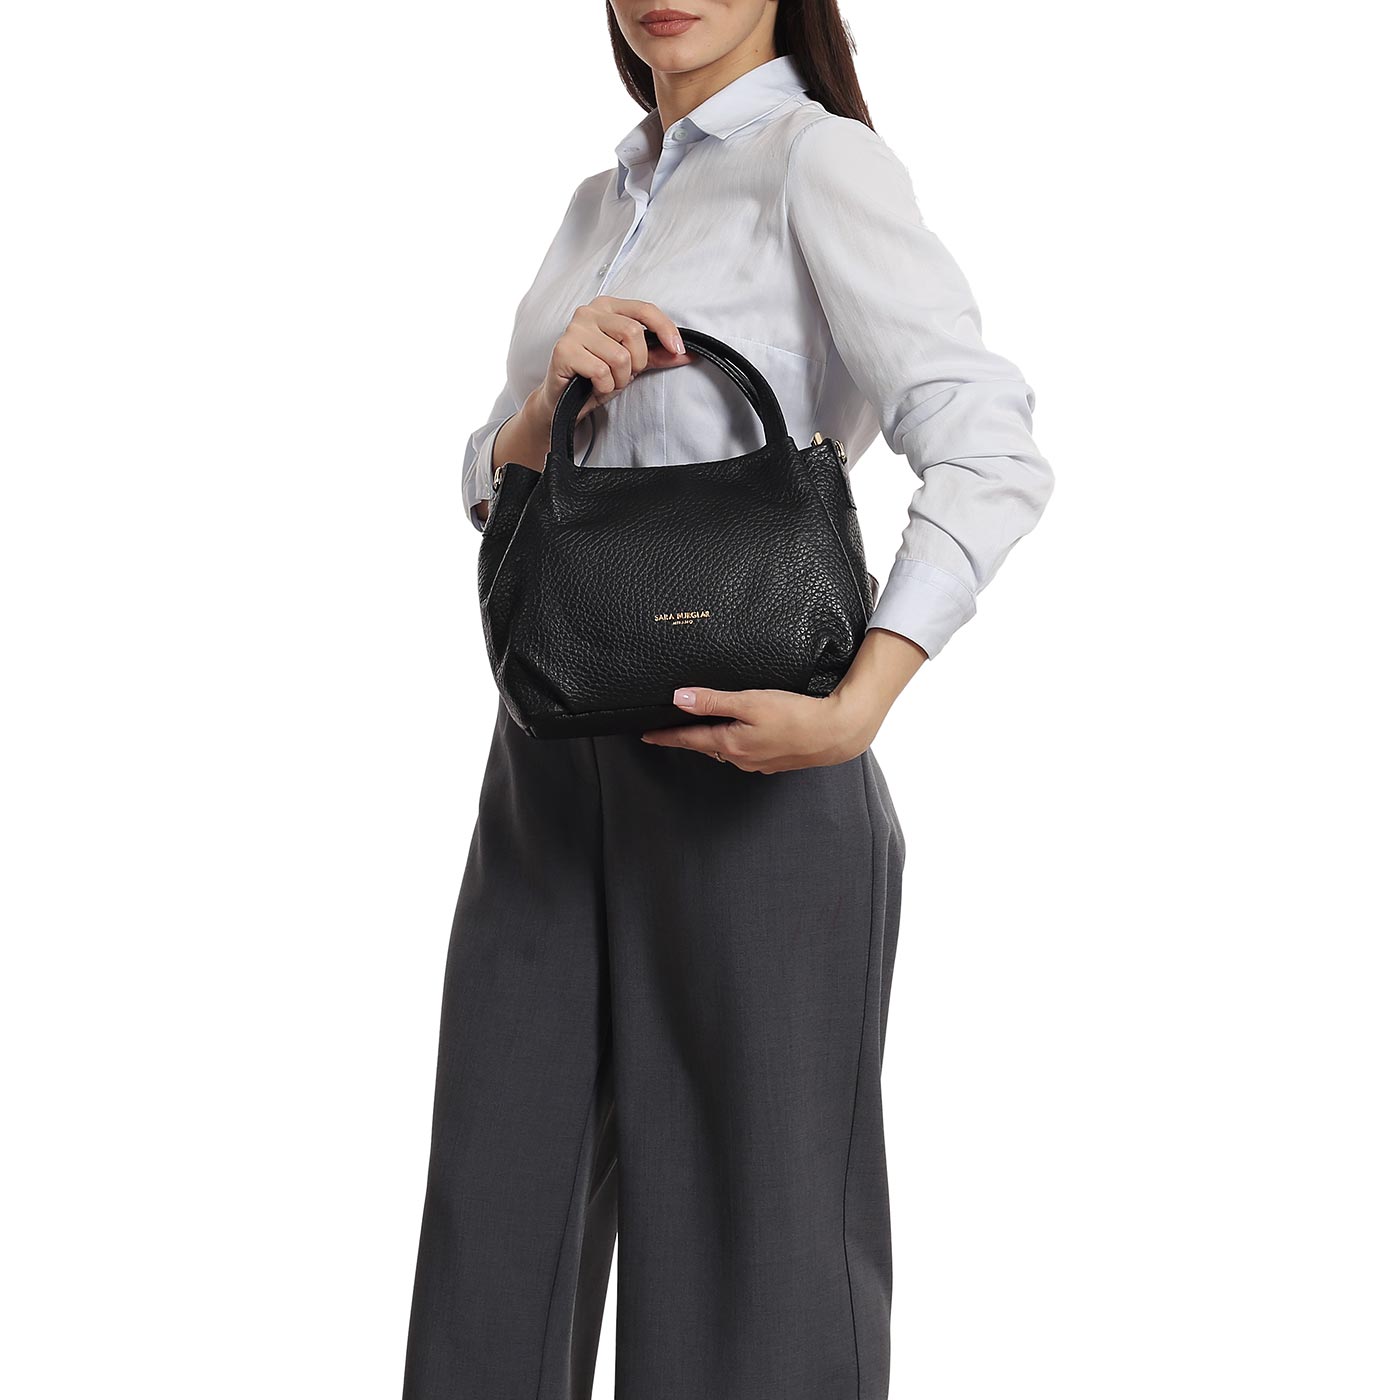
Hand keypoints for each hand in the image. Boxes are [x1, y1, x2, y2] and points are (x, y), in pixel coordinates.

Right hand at [491, 298, 692, 481]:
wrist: (562, 401)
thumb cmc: (596, 377)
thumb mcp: (632, 363)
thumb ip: (657, 355)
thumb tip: (688, 353)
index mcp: (607, 307)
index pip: (645, 309)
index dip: (666, 329)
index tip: (679, 350)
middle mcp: (588, 312)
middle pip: (633, 332)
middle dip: (637, 362)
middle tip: (625, 374)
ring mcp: (574, 329)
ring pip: (619, 356)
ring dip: (619, 378)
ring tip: (607, 381)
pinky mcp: (563, 350)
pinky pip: (601, 371)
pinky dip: (604, 387)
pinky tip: (594, 386)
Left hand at [639, 629, 928, 772]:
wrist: (835, 733)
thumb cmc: (795, 715)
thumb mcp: (750, 702)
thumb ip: (713, 700)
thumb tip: (678, 698)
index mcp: (730, 744)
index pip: (688, 739)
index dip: (665, 735)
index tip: (645, 735)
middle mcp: (740, 758)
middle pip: (705, 744)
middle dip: (686, 737)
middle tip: (667, 729)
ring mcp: (758, 762)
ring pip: (725, 749)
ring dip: (711, 739)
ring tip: (700, 728)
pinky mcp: (774, 759)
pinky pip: (745, 751)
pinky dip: (734, 741)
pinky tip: (739, 732)